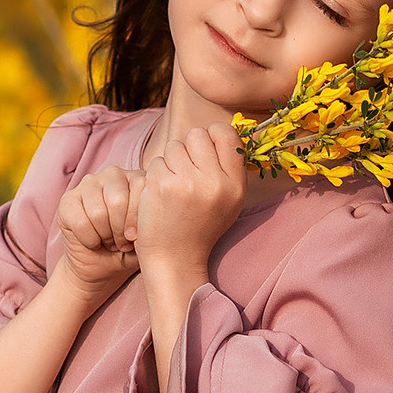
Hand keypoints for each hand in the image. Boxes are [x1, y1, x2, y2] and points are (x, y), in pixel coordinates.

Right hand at [53, 164, 143, 298]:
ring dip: (105, 236)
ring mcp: (88, 184)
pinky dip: (89, 240)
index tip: (137, 238)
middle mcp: (113, 174)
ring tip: (110, 242)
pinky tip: (94, 242)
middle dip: (120, 230)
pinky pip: (80, 221)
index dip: (138, 220)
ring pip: (98, 212)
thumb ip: (153, 221)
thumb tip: (152, 216)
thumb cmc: (130, 249)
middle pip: (118, 200)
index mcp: (138, 178)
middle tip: (122, 243)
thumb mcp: (149, 236)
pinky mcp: (67, 200)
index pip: (141, 188)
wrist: (102, 268)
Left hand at [134, 124, 246, 282]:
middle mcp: (216, 182)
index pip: (225, 133)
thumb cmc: (200, 227)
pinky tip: (160, 195)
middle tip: (185, 172)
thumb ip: (227, 169)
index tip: (203, 152)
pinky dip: (156, 175)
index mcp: (236, 184)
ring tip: (174, 187)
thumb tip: (216, 132)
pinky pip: (157, 161)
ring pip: (175, 146)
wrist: (176, 260)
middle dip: (188, 149)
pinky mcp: (163, 186)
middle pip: (197, 135)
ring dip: (170, 162)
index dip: (211, 136)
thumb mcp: (228, 201)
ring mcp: (188, 183)